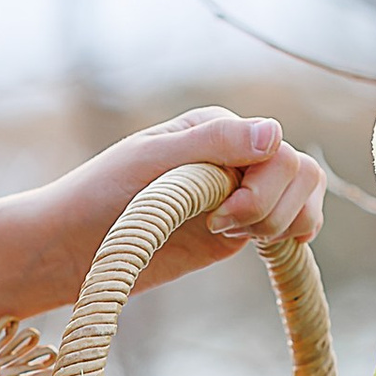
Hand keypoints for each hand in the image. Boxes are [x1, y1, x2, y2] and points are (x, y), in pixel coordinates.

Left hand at [0, 108, 326, 321]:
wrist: (71, 246)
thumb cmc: (100, 195)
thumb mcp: (152, 162)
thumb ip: (212, 144)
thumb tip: (274, 134)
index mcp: (218, 128)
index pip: (280, 151)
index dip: (263, 189)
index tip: (219, 213)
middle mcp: (236, 156)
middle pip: (301, 175)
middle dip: (273, 208)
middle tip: (221, 226)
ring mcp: (242, 194)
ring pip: (304, 201)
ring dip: (280, 225)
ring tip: (229, 234)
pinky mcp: (239, 230)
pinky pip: (291, 228)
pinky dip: (288, 239)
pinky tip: (259, 245)